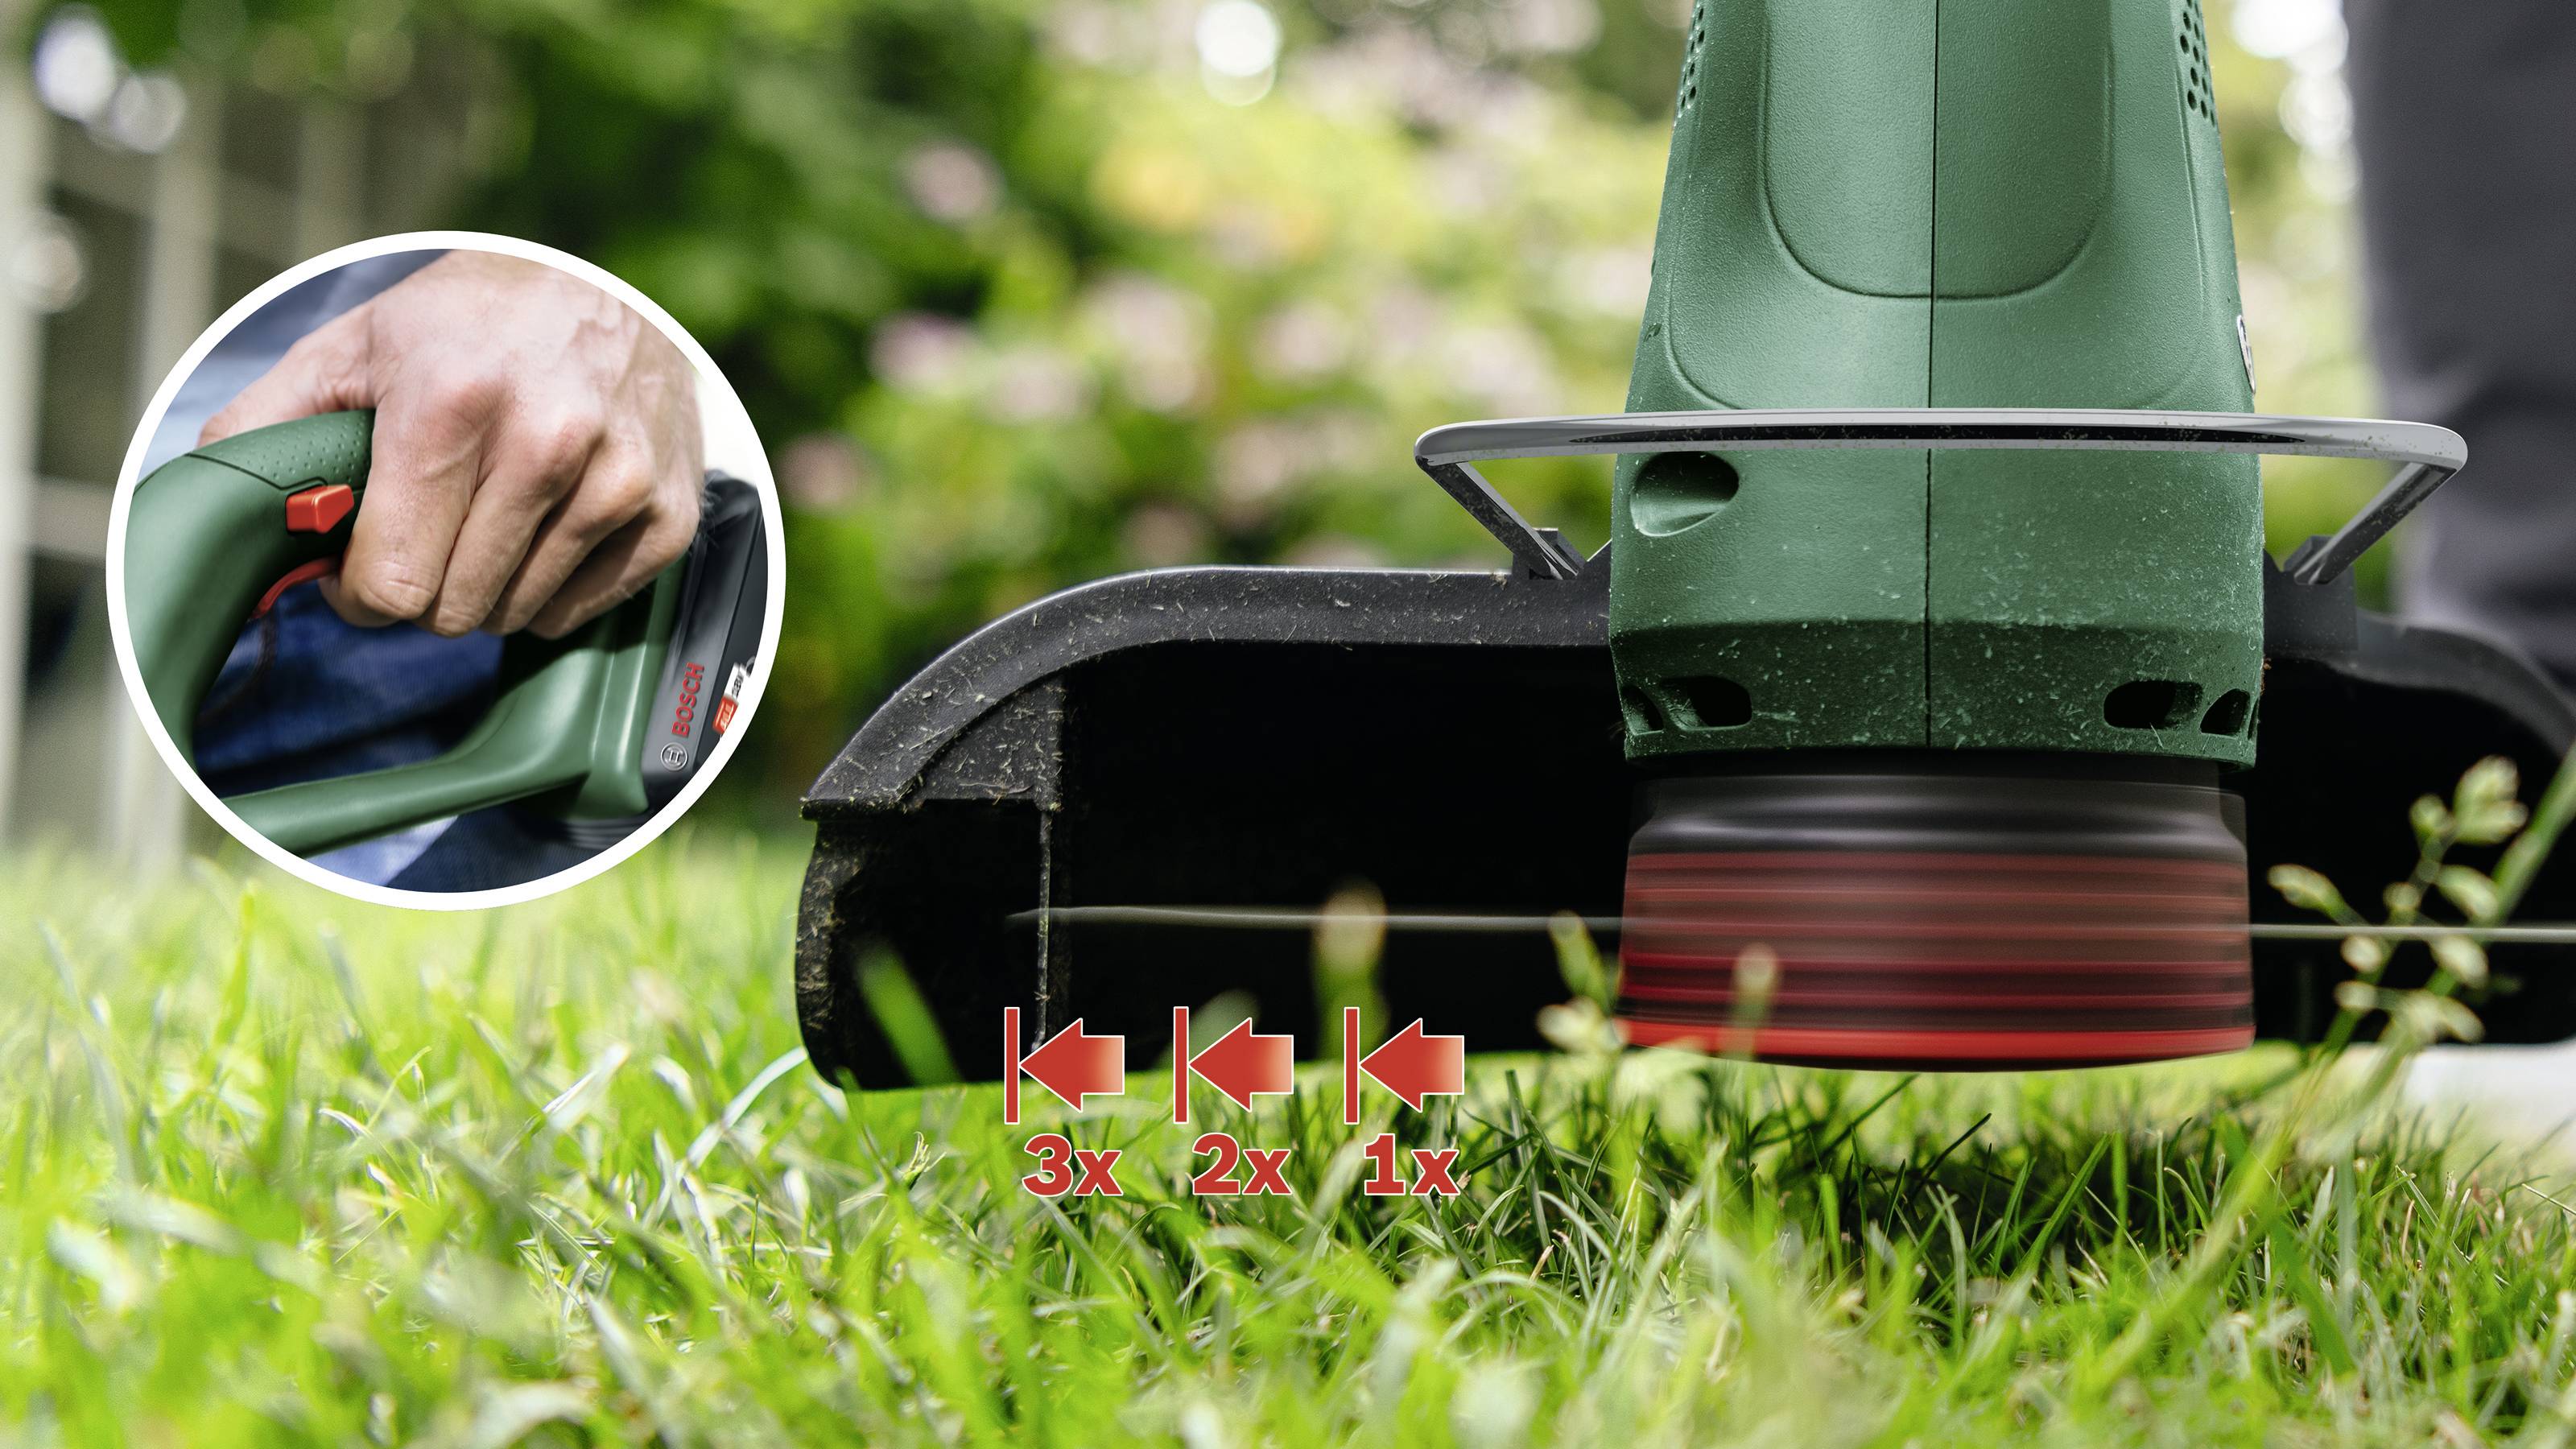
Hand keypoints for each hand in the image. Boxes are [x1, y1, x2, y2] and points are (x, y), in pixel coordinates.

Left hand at [202, 250, 704, 638]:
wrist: (597, 288)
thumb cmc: (463, 325)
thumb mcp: (349, 348)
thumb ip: (268, 426)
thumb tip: (212, 506)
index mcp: (452, 402)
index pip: (394, 584)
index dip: (361, 590)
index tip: (361, 563)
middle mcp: (546, 442)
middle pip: (454, 611)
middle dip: (424, 587)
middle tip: (426, 531)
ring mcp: (617, 479)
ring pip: (516, 616)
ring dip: (486, 587)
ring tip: (486, 518)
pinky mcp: (667, 510)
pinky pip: (578, 611)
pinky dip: (549, 588)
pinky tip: (542, 528)